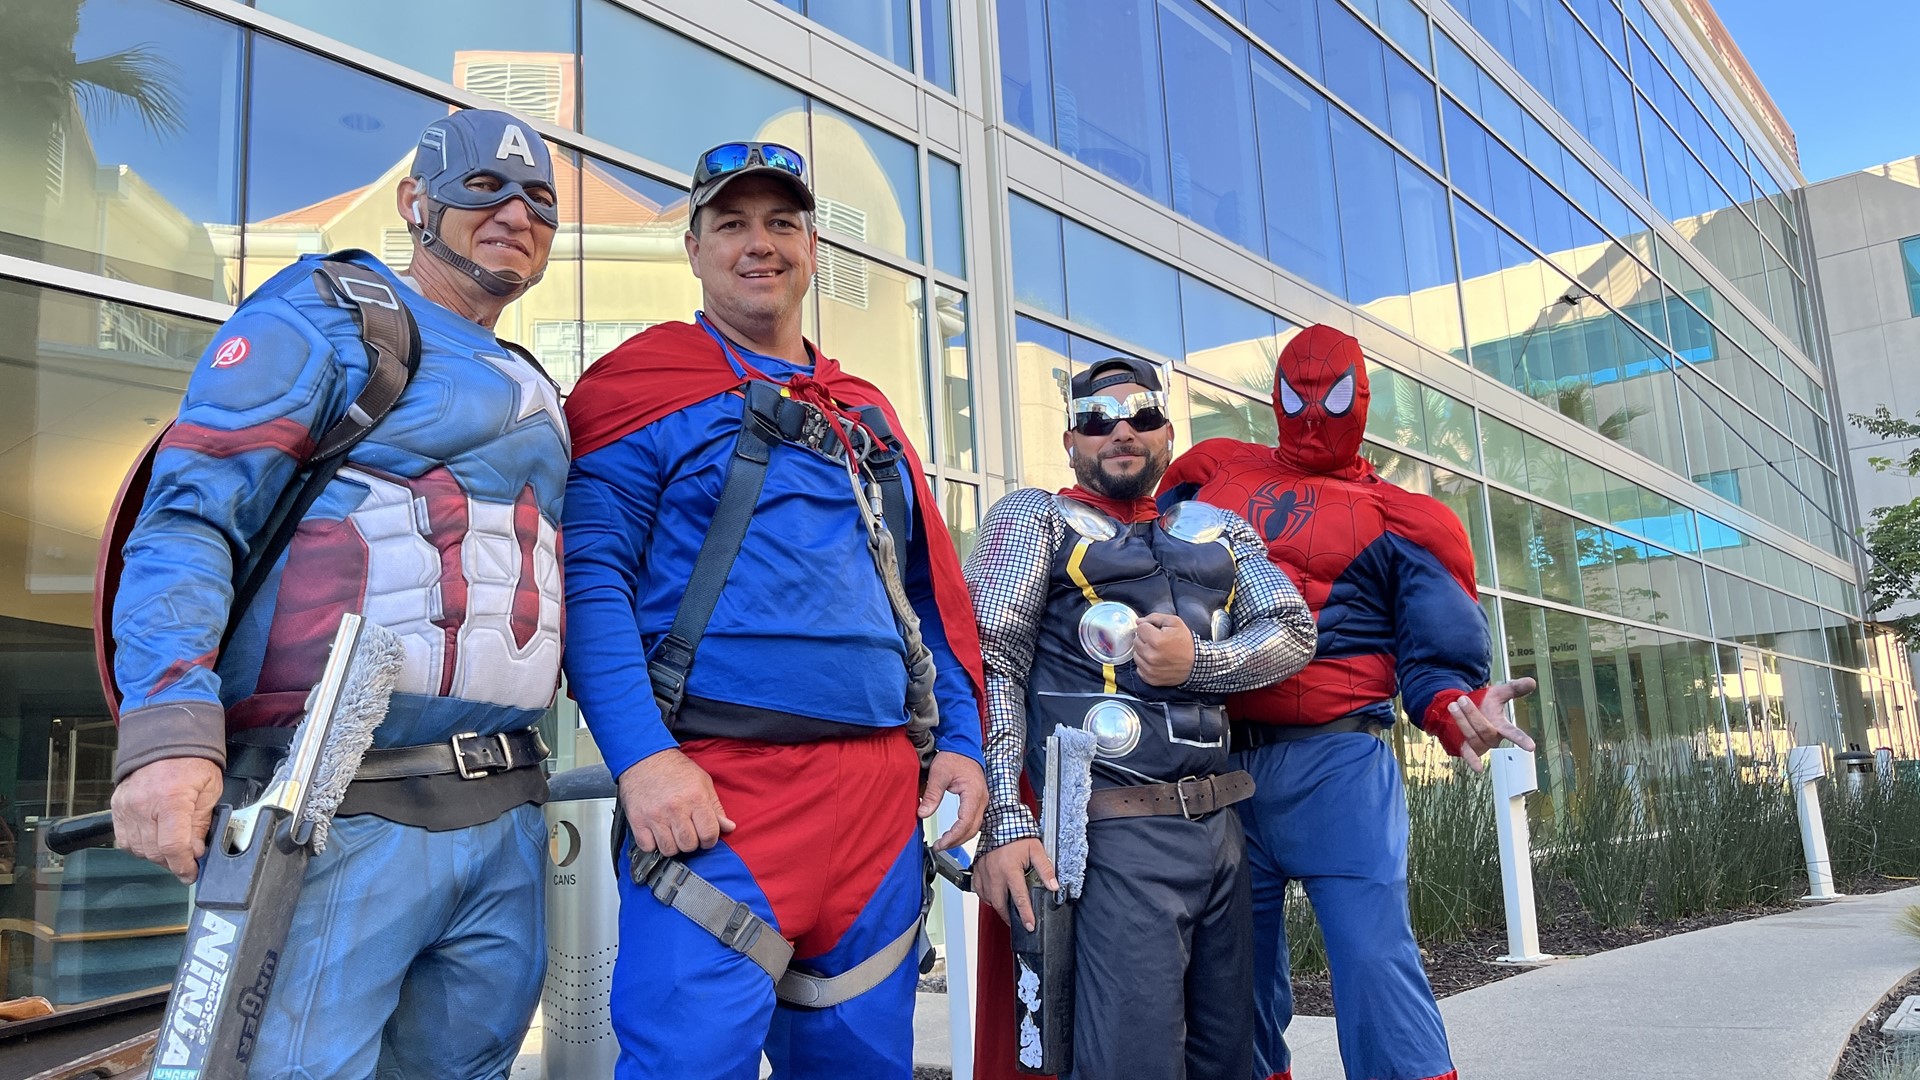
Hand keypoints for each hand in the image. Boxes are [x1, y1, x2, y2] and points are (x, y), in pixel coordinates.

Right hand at [112, 757, 222, 883]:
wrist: (165, 739)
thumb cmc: (191, 761)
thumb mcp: (210, 790)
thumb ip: (201, 824)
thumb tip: (196, 852)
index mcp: (170, 799)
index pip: (172, 846)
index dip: (183, 865)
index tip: (191, 872)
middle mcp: (143, 805)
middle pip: (154, 852)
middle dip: (174, 862)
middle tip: (188, 860)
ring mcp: (126, 807)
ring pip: (138, 850)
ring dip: (157, 856)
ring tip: (174, 848)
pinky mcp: (117, 808)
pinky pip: (125, 840)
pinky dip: (141, 846)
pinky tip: (155, 840)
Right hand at [617, 749, 734, 857]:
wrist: (645, 758)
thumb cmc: (675, 769)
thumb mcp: (703, 782)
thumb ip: (716, 807)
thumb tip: (729, 827)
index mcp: (695, 798)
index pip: (709, 834)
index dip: (710, 840)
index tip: (706, 836)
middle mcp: (675, 808)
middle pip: (689, 845)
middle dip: (692, 843)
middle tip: (689, 833)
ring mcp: (655, 816)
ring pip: (669, 850)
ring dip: (673, 845)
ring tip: (673, 833)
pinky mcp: (637, 820)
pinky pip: (648, 847)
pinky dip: (653, 845)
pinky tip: (657, 834)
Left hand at [920, 750, 986, 849]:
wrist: (963, 746)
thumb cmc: (954, 757)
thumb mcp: (938, 774)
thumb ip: (932, 794)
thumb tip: (922, 813)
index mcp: (974, 793)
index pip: (966, 822)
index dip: (953, 837)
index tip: (940, 843)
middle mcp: (982, 799)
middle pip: (972, 829)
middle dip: (956, 841)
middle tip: (939, 846)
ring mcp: (982, 800)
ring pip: (975, 827)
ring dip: (960, 837)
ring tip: (943, 842)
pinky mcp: (978, 801)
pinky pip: (974, 820)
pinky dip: (963, 830)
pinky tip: (952, 833)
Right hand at [972, 838, 1057, 931]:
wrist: (999, 821)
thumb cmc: (1016, 835)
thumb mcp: (1036, 850)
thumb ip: (1046, 869)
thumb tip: (1053, 885)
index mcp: (1010, 870)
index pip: (1020, 898)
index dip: (1026, 915)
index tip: (1030, 925)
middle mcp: (995, 873)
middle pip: (1000, 904)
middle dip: (1009, 917)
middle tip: (1017, 922)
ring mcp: (984, 872)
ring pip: (988, 899)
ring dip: (997, 907)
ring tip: (1007, 910)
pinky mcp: (977, 870)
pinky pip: (979, 890)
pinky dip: (986, 897)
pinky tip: (994, 897)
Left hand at [1134, 613, 1195, 685]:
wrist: (1195, 665)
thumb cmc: (1185, 642)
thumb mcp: (1175, 623)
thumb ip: (1155, 618)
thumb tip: (1138, 622)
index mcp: (1156, 640)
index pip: (1140, 628)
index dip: (1149, 628)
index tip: (1158, 632)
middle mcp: (1150, 656)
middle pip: (1136, 641)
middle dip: (1145, 639)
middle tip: (1158, 642)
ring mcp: (1149, 669)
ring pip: (1136, 654)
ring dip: (1144, 651)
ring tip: (1157, 652)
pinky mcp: (1149, 678)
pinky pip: (1139, 667)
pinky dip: (1145, 664)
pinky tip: (1156, 662)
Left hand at [1449, 678, 1538, 772]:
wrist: (1463, 707)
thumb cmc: (1485, 703)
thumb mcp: (1498, 693)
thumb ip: (1514, 688)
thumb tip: (1532, 681)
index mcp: (1501, 725)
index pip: (1513, 732)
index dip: (1521, 739)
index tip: (1531, 747)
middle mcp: (1492, 737)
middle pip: (1484, 730)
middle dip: (1472, 714)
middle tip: (1462, 699)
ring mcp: (1480, 744)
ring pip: (1473, 737)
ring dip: (1462, 721)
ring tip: (1453, 705)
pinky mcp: (1467, 747)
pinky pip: (1470, 755)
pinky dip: (1474, 761)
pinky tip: (1478, 769)